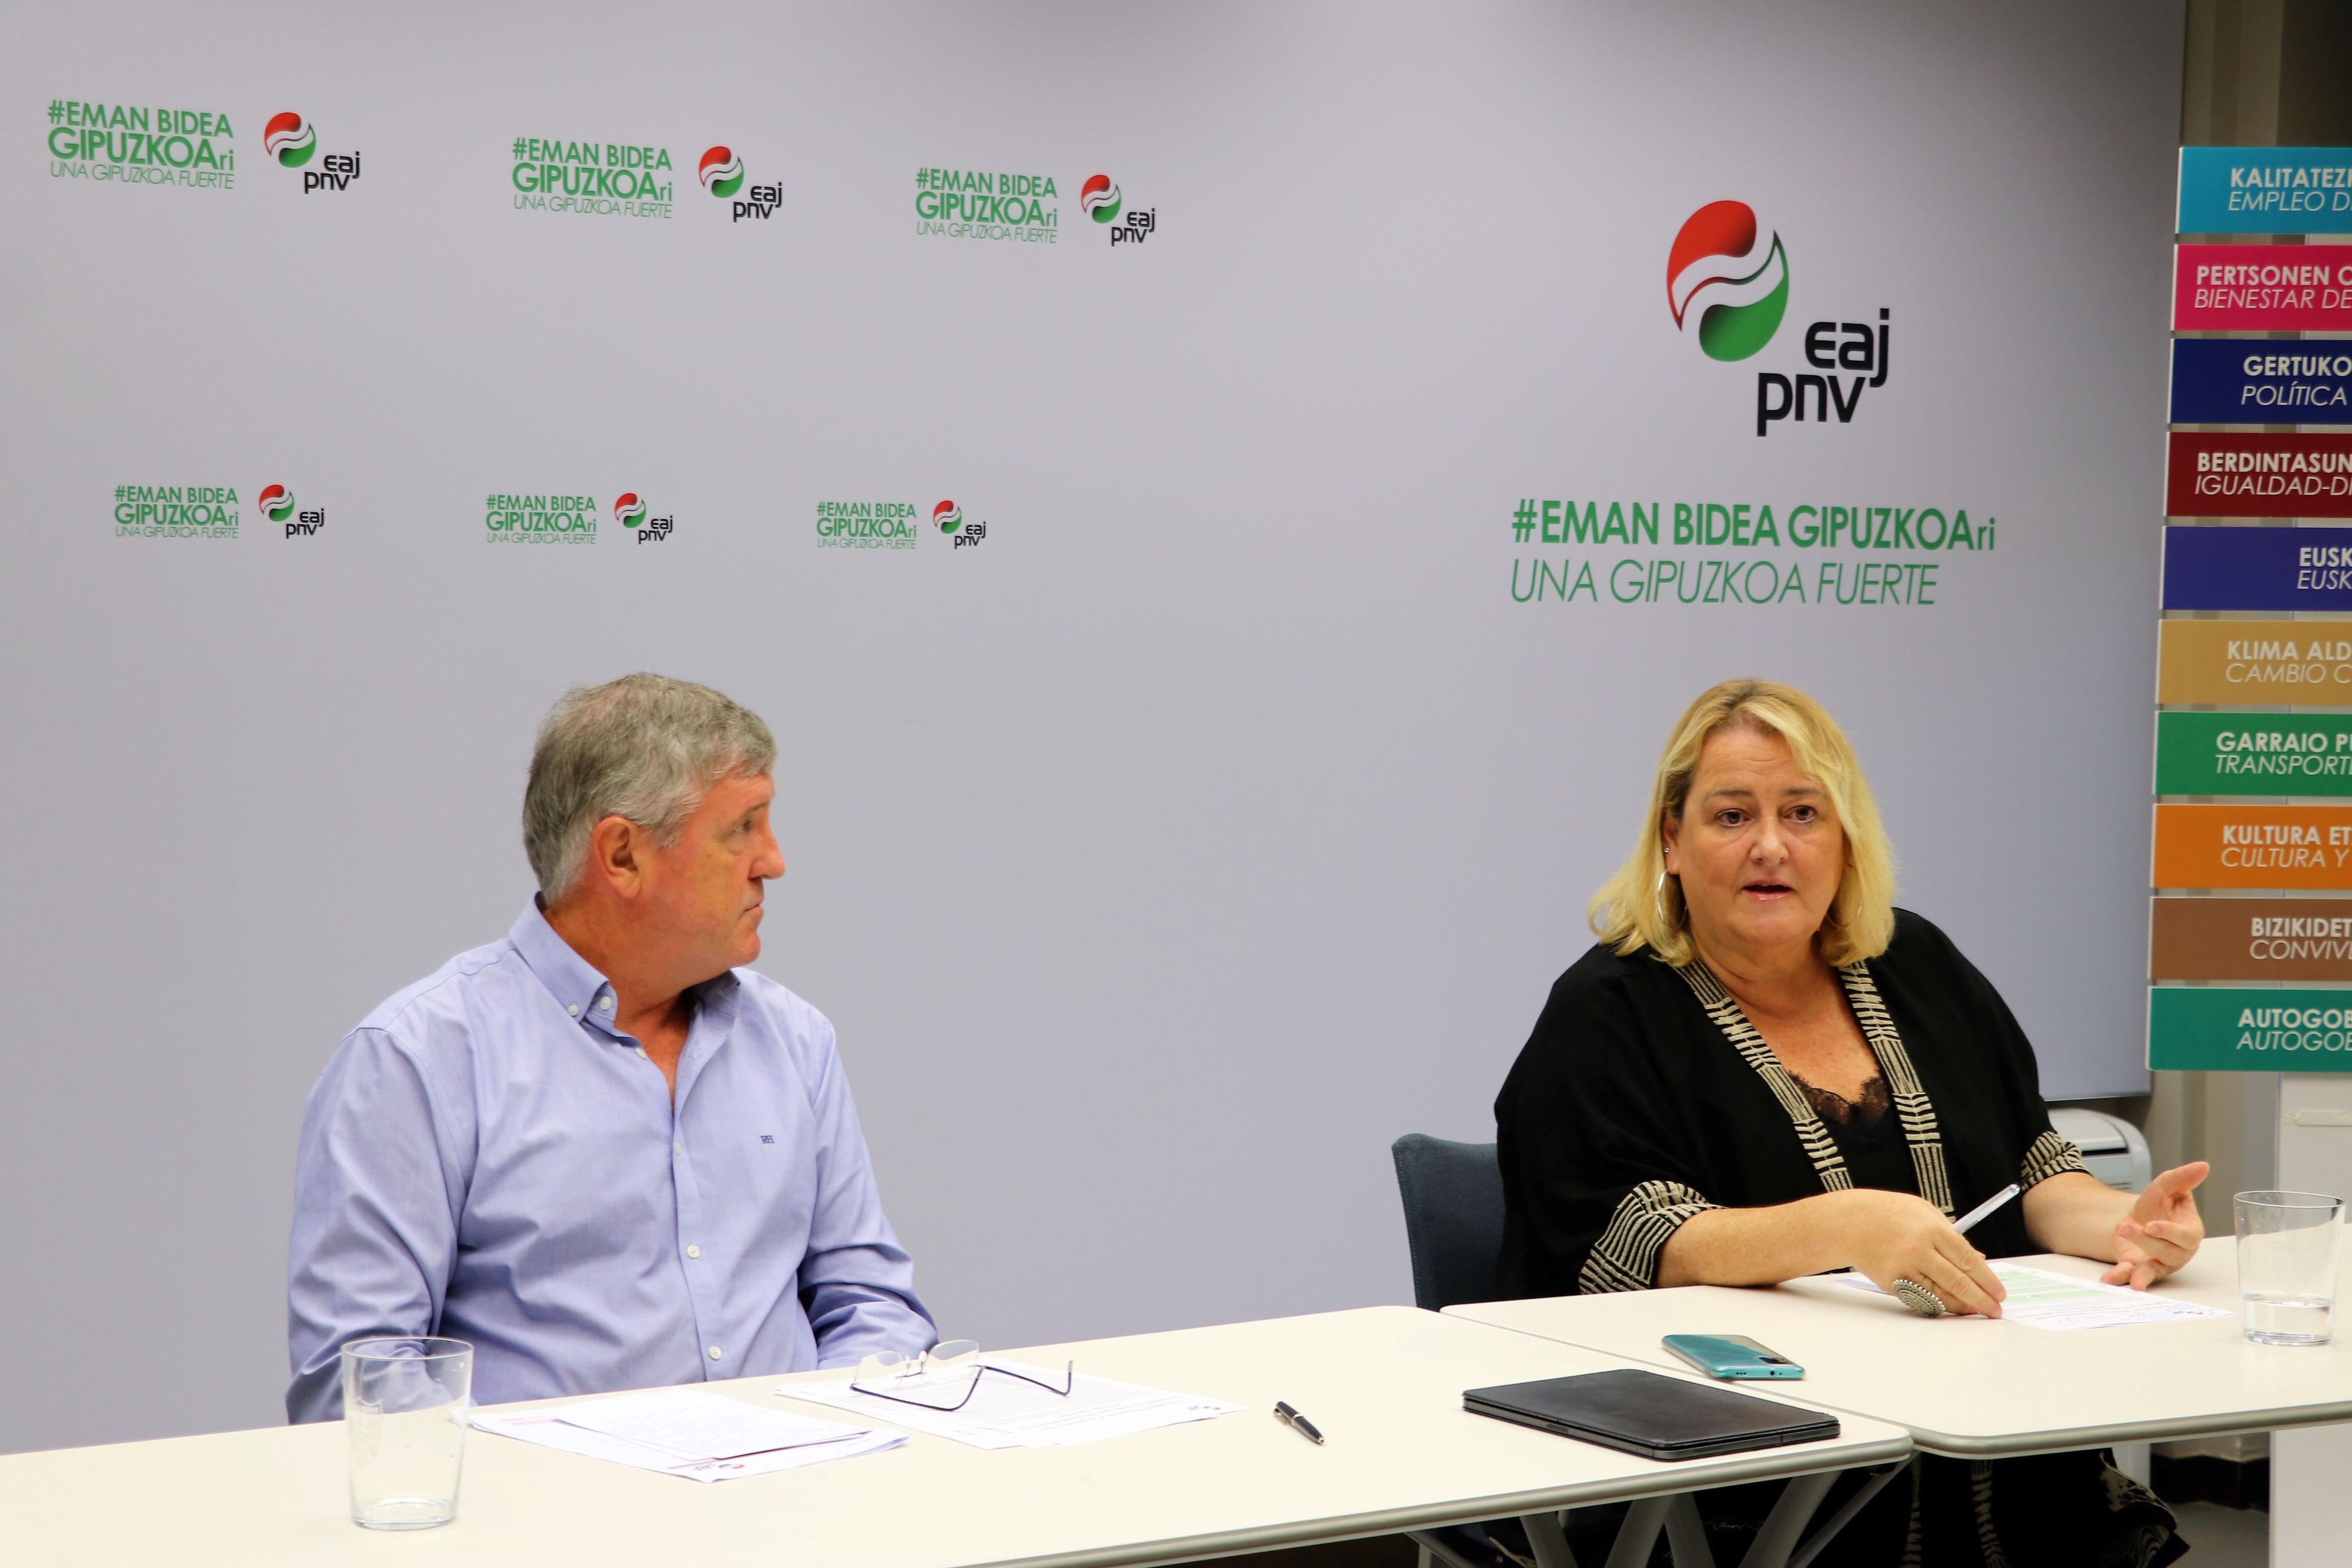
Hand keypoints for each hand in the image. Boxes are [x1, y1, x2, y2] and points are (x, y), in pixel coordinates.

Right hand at [1838, 1189, 2006, 1317]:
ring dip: (1962, 1306)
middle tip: (1995, 1309)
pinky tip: (1951, 1305)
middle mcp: (1919, 1251)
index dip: (1988, 1280)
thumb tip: (1977, 1259)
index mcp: (1932, 1229)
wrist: (1849, 1222)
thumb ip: (1951, 1235)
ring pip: (1941, 1296)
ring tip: (1976, 1311)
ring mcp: (1904, 1268)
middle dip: (1981, 1299)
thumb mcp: (1924, 1212)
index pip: (1968, 1260)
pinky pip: (1922, 1297)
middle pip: (1959, 1282)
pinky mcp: (1892, 1282)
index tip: (1999, 1292)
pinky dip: (1939, 1303)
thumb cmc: (1890, 1213)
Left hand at [2102, 1161, 2208, 1288]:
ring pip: (2152, 1269)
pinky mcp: (2141, 1269)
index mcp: (2189, 1232)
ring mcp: (2160, 1264)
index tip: (2152, 1226)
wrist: (2137, 1217)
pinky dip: (2121, 1278)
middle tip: (2125, 1227)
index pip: (2186, 1237)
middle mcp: (2178, 1252)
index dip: (2170, 1233)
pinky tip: (2109, 1280)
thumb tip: (2203, 1165)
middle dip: (2146, 1242)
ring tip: (2123, 1270)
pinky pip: (2133, 1276)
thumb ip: (2182, 1178)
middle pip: (2167, 1253)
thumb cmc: (2159, 1205)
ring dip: (2137, 1268)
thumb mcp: (2166, 1187)